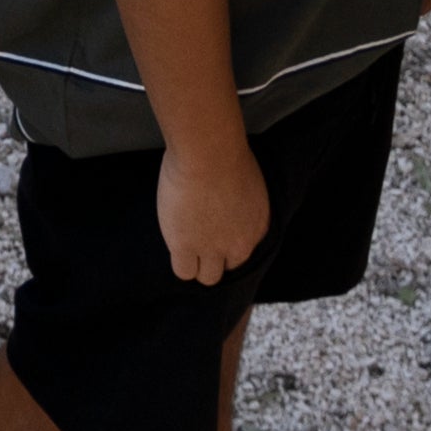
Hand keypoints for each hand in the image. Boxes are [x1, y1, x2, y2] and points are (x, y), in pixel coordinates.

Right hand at [154, 130, 271, 286]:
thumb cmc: (226, 152)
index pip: (242, 252)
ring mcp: (212, 249)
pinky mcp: (186, 246)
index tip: (215, 233)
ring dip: (195, 262)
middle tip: (198, 240)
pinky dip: (179, 260)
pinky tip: (174, 240)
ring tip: (184, 243)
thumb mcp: (247, 183)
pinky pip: (183, 270)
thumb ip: (240, 202)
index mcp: (257, 227)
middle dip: (212, 259)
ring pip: (206, 277)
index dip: (226, 245)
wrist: (209, 153)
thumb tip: (226, 201)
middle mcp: (238, 244)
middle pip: (226, 270)